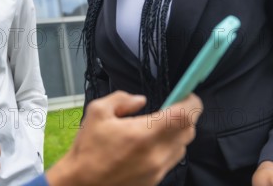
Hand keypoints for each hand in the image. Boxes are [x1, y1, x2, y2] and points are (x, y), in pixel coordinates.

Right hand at [46, 91, 201, 185]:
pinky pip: (171, 160)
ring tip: (156, 128)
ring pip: (183, 147)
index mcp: (144, 135)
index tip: (186, 95)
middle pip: (189, 131)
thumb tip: (140, 100)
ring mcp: (158, 170)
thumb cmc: (87, 148)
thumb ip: (121, 99)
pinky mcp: (155, 180)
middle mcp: (156, 154)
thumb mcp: (97, 112)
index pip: (184, 116)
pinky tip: (148, 145)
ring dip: (177, 133)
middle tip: (170, 109)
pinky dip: (168, 148)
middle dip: (185, 116)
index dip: (191, 102)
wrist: (81, 184)